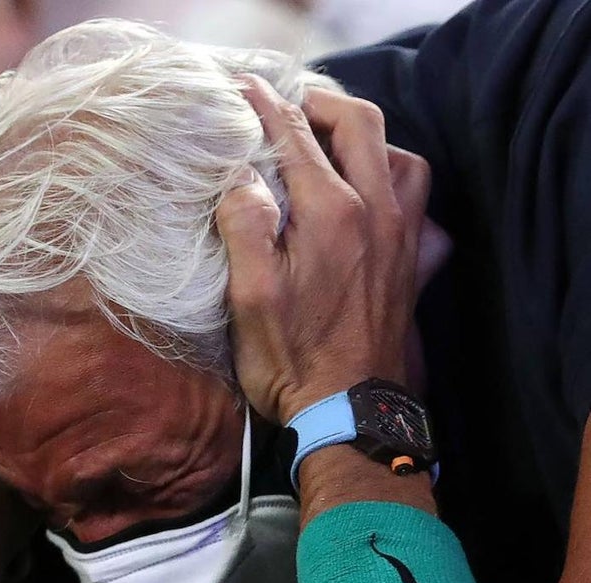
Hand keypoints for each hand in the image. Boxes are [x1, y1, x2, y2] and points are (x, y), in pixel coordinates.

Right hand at [219, 78, 430, 423]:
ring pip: (400, 156)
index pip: (296, 137)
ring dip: (365, 137)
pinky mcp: (412, 263)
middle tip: (287, 105)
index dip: (266, 107)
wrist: (350, 413)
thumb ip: (244, 226)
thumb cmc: (292, 359)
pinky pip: (420, 201)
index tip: (242, 91)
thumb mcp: (248, 297)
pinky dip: (397, 181)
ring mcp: (401, 237)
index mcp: (331, 214)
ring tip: (330, 144)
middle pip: (359, 125)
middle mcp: (375, 213)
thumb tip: (240, 177)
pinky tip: (372, 197)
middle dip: (320, 104)